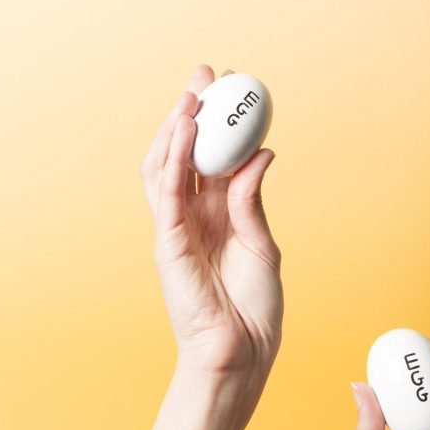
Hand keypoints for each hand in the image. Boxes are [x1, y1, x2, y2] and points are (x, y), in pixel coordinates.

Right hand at [140, 64, 282, 423]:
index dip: (219, 123)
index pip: (211, 159)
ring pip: (166, 166)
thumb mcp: (262, 245)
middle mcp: (192, 216)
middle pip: (184, 153)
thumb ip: (253, 200)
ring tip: (190, 93)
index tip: (233, 88)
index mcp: (216, 216)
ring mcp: (176, 228)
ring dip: (176, 128)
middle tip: (206, 75)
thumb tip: (263, 153)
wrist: (242, 354)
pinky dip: (172, 158)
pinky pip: (166, 193)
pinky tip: (183, 129)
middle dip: (192, 113)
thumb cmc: (254, 309)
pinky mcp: (168, 242)